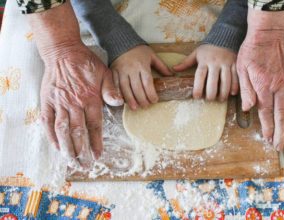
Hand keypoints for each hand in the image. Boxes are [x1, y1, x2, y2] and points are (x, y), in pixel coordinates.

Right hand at [40, 44, 118, 165]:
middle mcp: (74, 103)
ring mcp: (59, 103)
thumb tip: (119, 103)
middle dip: (82, 151)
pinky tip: (56, 147)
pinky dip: (51, 136)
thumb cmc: (86, 63)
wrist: (63, 51)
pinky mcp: (47, 101)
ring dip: (67, 148)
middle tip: (85, 165)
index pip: (94, 125)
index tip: (98, 155)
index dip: (96, 142)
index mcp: (90, 98)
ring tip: (71, 162)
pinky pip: (47, 122)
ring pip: (62, 130)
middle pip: (78, 132)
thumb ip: (111, 90)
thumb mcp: (105, 73)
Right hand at [110, 45, 171, 109]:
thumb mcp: (152, 55)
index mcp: (142, 65)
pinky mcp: (113, 72)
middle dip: (142, 99)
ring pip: (125, 88)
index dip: (151, 93)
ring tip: (135, 108)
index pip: (147, 82)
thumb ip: (161, 66)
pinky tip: (122, 101)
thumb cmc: (139, 50)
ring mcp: (121, 71)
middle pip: (137, 88)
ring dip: (130, 99)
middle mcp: (131, 69)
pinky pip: (115, 85)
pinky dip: (119, 94)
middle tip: (146, 106)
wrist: (121, 41)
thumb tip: (171, 75)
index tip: (154, 100)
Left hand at [173, 44, 237, 100]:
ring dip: (223, 92)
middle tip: (209, 100)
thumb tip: (174, 69)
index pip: (200, 76)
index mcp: (204, 61)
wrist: (224, 36)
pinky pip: (236, 76)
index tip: (196, 97)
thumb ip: (186, 62)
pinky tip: (232, 93)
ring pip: (226, 80)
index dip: (198, 87)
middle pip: (213, 80)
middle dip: (211, 93)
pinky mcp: (235, 63)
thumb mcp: (196, 53)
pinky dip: (235, 85)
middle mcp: (215, 62)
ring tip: (221, 99)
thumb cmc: (208, 49)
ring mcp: (226, 63)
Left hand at [237, 9, 283, 150]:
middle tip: (279, 146)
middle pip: (282, 115)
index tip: (267, 139)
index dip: (267, 129)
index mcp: (264, 86)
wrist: (269, 34)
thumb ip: (246, 91)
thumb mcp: (241, 70)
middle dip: (281, 133)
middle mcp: (280, 86)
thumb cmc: (251, 52)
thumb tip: (248, 109)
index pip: (267, 113)